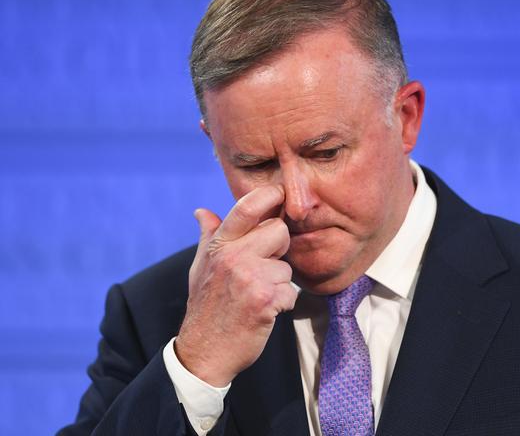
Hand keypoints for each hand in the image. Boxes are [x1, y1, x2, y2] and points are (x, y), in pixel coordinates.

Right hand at [175, 185, 296, 386]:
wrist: (205, 352)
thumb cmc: (206, 306)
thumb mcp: (201, 267)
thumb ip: (208, 236)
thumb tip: (201, 212)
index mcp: (220, 245)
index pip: (247, 207)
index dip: (270, 195)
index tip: (281, 194)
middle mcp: (234, 256)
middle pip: (279, 231)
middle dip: (278, 248)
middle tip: (264, 267)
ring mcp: (250, 277)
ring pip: (286, 266)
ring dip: (279, 283)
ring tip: (257, 295)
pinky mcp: (265, 300)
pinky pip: (291, 291)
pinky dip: (283, 303)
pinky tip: (264, 311)